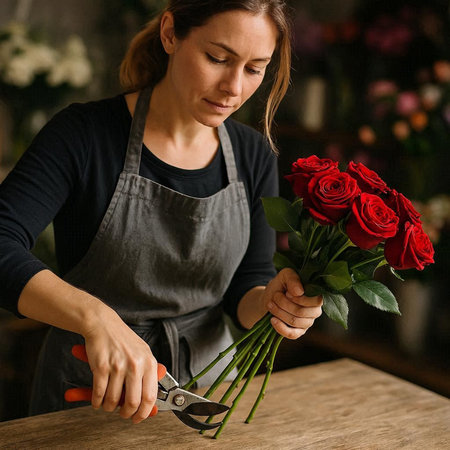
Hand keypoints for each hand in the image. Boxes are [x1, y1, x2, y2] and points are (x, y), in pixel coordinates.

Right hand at [82, 307, 158, 423]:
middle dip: (126, 414)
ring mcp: (118, 366)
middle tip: (123, 414)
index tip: (138, 417)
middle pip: (133, 402)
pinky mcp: (101, 367)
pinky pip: (99, 394)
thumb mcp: (143, 353)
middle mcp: (135, 365)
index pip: (150, 396)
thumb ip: (147, 374)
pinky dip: (97, 402)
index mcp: (149, 362)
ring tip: (107, 404)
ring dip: (108, 407)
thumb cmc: (123, 339)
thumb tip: (149, 401)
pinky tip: (97, 400)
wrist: (103, 324)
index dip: (144, 412)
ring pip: (113, 400)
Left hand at [263, 268, 322, 338]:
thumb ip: (292, 278)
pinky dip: (281, 327)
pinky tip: (273, 319)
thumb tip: (299, 291)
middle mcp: (315, 310)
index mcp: (316, 295)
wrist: (269, 298)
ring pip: (294, 321)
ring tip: (271, 304)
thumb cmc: (281, 285)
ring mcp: (308, 322)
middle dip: (284, 304)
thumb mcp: (284, 276)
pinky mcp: (298, 332)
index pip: (316, 301)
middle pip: (301, 312)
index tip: (286, 293)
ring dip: (279, 312)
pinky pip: (292, 334)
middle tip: (275, 296)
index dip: (299, 298)